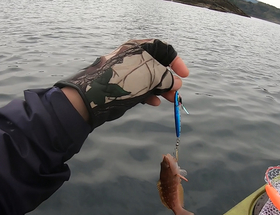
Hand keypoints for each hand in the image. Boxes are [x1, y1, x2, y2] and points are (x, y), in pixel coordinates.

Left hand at [56, 39, 188, 128]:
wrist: (95, 96)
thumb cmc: (124, 80)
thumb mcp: (151, 77)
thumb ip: (167, 79)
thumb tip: (177, 83)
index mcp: (140, 47)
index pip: (164, 49)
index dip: (176, 62)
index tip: (184, 75)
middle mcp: (134, 56)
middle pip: (158, 65)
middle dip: (170, 79)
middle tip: (177, 91)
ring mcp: (127, 71)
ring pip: (150, 79)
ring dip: (162, 89)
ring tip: (170, 100)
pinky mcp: (122, 85)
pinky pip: (140, 88)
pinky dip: (149, 94)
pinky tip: (154, 102)